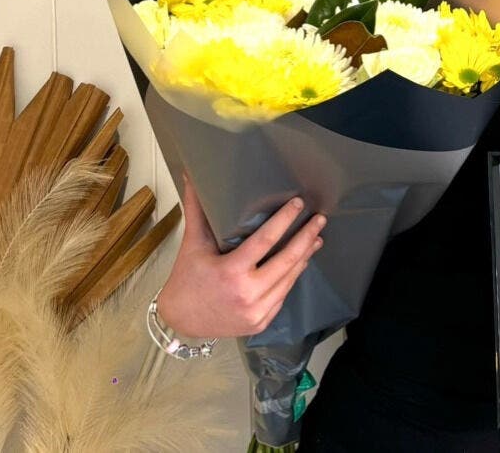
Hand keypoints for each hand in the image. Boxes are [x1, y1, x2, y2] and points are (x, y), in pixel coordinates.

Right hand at [155, 175, 325, 338]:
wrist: (180, 320)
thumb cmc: (187, 279)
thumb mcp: (192, 245)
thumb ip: (197, 210)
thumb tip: (192, 176)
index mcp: (230, 272)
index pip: (265, 241)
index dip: (284, 220)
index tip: (298, 204)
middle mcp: (247, 294)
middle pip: (287, 260)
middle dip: (306, 237)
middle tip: (319, 219)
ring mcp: (256, 312)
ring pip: (290, 279)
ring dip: (306, 257)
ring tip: (316, 238)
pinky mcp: (261, 322)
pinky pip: (283, 295)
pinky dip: (293, 277)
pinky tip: (301, 263)